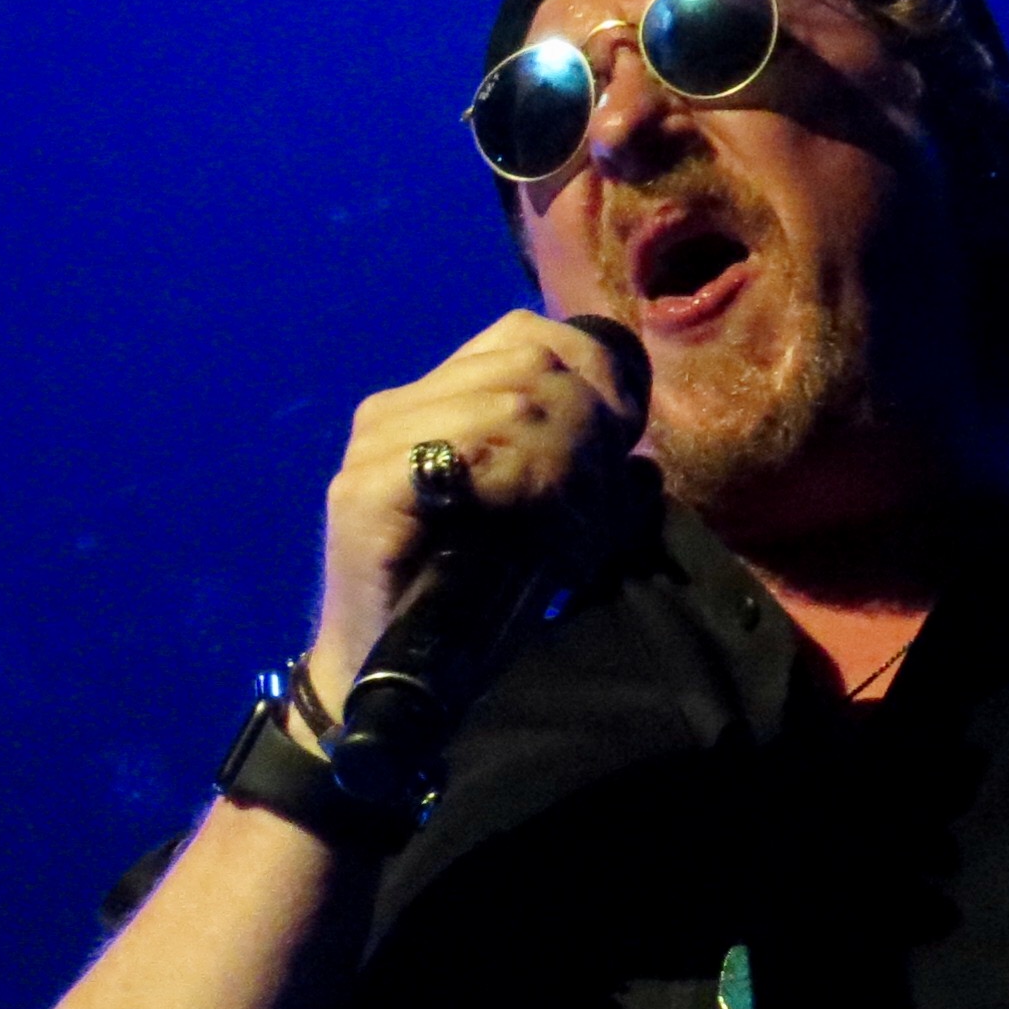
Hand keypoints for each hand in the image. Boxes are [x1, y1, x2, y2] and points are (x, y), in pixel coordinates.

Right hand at [305, 313, 645, 716]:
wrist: (381, 673)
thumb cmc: (463, 601)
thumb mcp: (540, 527)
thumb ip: (585, 486)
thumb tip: (644, 463)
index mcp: (434, 400)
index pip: (525, 335)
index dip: (591, 372)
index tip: (623, 437)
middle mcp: (398, 408)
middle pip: (527, 363)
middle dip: (586, 421)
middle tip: (601, 491)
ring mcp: (376, 445)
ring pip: (508, 401)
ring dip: (563, 458)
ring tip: (573, 518)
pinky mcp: (365, 492)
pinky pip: (466, 452)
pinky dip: (521, 481)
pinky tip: (539, 523)